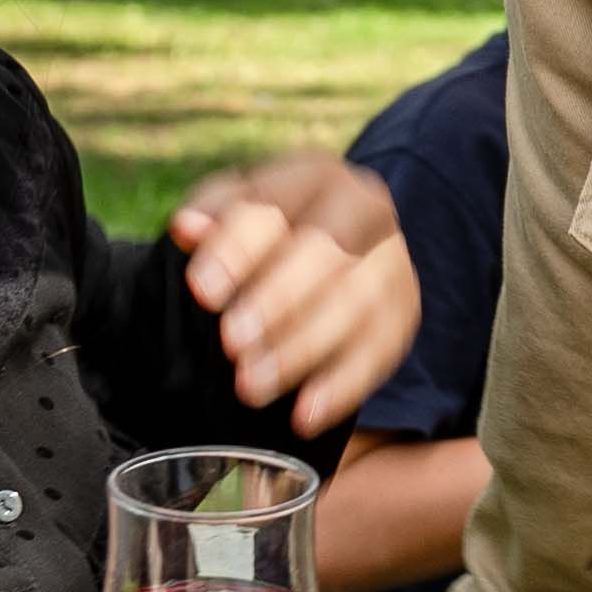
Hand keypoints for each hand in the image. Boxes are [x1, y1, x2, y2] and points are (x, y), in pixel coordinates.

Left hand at [171, 153, 418, 437]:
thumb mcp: (232, 219)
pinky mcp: (404, 313)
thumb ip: (211, 220)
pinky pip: (380, 353)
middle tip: (231, 343)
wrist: (322, 260)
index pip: (278, 205)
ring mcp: (392, 262)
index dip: (238, 247)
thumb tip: (187, 228)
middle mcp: (365, 209)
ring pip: (355, 305)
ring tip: (251, 386)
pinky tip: (304, 414)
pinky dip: (341, 386)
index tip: (203, 292)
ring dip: (300, 350)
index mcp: (316, 176)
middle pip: (326, 253)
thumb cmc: (263, 239)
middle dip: (276, 301)